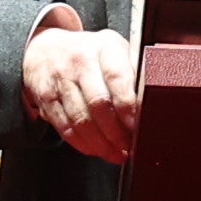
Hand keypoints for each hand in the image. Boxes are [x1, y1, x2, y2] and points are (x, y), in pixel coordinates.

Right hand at [18, 8, 142, 162]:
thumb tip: (155, 99)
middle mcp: (80, 60)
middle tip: (127, 146)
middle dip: (115, 131)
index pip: (117, 77)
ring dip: (100, 143)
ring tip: (114, 153)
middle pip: (98, 103)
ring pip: (80, 120)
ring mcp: (60, 79)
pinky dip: (81, 143)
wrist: (45, 50)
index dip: (127, 106)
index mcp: (105, 47)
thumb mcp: (117, 50)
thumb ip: (135, 70)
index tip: (136, 125)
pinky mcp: (46, 98)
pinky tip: (95, 149)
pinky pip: (64, 127)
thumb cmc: (91, 54)